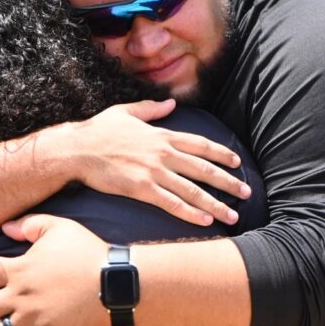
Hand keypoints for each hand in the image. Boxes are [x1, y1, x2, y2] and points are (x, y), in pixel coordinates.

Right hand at [57, 99, 248, 226]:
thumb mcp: (126, 112)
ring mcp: (154, 172)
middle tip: (246, 193)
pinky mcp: (141, 189)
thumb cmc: (98, 130)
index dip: (221, 154)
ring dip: (215, 204)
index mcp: (162, 135)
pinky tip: (205, 221)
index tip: (237, 162)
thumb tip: (171, 104)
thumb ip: (151, 109)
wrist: (78, 149)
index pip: (200, 145)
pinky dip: (190, 212)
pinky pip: (171, 203)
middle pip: (204, 169)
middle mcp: (163, 153)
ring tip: (232, 215)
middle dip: (228, 182)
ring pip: (192, 190)